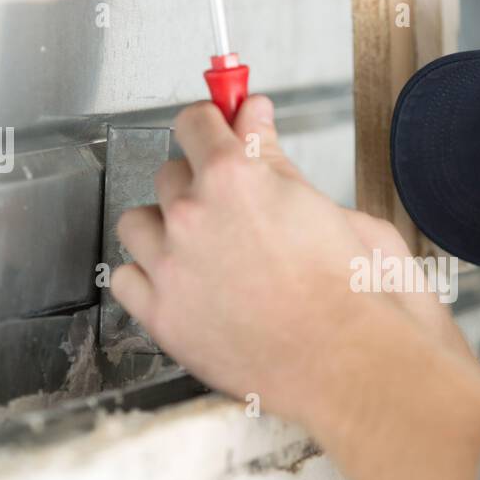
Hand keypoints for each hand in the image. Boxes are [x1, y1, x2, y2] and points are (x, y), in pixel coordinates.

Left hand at [112, 96, 400, 420]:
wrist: (348, 364)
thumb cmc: (352, 293)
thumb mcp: (327, 204)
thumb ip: (275, 156)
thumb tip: (252, 116)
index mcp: (235, 176)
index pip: (194, 122)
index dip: (210, 125)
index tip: (217, 131)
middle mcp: (192, 216)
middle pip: (169, 174)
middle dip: (200, 185)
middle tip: (236, 213)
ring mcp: (170, 267)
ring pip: (139, 223)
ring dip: (165, 230)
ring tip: (207, 253)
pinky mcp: (161, 315)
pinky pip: (126, 278)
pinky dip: (149, 277)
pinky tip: (184, 285)